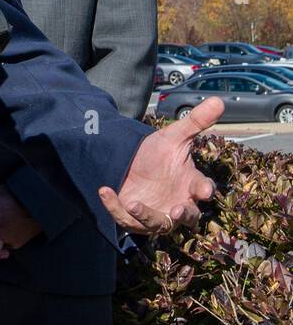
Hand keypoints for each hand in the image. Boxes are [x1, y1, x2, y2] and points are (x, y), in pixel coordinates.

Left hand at [98, 97, 221, 235]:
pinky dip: (115, 208)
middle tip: (178, 210)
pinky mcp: (134, 218)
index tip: (203, 190)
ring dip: (147, 217)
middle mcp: (178, 203)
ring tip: (134, 204)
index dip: (204, 190)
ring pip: (158, 224)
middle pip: (188, 217)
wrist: (130, 161)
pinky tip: (105, 191)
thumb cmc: (158, 152)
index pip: (202, 189)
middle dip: (184, 215)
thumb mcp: (173, 136)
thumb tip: (219, 100)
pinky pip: (126, 219)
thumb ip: (195, 122)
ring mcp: (157, 213)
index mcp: (190, 184)